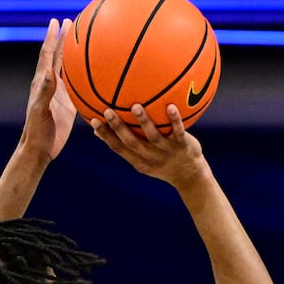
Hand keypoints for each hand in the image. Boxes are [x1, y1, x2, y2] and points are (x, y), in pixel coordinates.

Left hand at [23, 18, 75, 162]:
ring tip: (80, 40)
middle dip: (62, 38)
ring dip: (71, 53)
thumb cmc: (37, 131)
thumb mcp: (41, 111)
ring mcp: (59, 94)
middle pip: (57, 55)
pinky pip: (77, 85)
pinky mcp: (68, 104)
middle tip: (70, 21)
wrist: (40, 148)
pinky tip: (94, 70)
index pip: (47, 54)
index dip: (51, 37)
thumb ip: (45, 92)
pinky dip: (83, 74)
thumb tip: (50, 71)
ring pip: (66, 68)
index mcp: (42, 82)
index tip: (56, 21)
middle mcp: (50, 84)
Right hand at [89, 103, 208, 188]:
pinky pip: (179, 132)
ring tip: (135, 106)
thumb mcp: (141, 159)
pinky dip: (175, 120)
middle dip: (119, 128)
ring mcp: (167, 152)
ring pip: (154, 137)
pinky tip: (171, 106)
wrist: (191, 177)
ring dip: (144, 122)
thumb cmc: (162, 162)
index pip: (118, 148)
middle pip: (132, 143)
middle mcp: (151, 157)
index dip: (105, 136)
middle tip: (107, 110)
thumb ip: (123, 145)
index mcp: (139, 161)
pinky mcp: (184, 146)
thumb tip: (96, 130)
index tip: (93, 120)